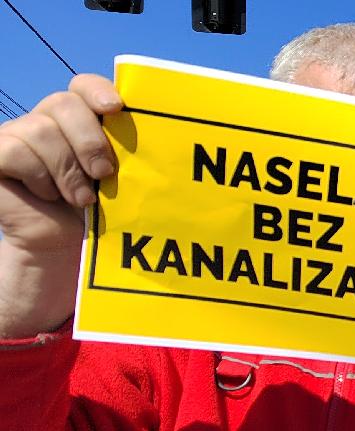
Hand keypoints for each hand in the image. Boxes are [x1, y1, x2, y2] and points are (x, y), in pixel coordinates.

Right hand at [0, 75, 122, 337]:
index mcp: (79, 118)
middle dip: (89, 140)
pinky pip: (15, 151)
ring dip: (67, 170)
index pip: (83, 86)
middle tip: (104, 173)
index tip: (116, 109)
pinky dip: (39, 177)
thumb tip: (164, 141)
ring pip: (41, 131)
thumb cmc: (98, 210)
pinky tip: (48, 194)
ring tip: (80, 198)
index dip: (97, 91)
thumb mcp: (118, 179)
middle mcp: (46, 119)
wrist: (64, 245)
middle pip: (63, 103)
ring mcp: (17, 135)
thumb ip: (128, 154)